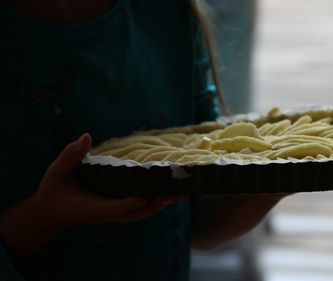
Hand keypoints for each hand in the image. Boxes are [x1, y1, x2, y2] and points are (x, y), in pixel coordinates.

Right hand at [0, 133, 185, 260]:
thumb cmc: (54, 191)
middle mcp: (110, 214)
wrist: (52, 213)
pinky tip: (171, 193)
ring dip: (164, 202)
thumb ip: (71, 155)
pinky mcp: (119, 212)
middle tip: (181, 189)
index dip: (136, 199)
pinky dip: (158, 202)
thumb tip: (86, 137)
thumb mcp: (56, 172)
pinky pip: (143, 209)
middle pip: (141, 211)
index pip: (121, 205)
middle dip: (161, 201)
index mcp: (96, 208)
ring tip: (184, 191)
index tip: (153, 189)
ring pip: (145, 212)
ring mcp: (116, 215)